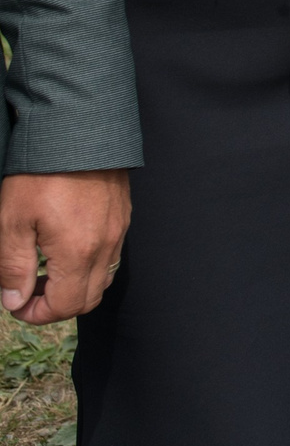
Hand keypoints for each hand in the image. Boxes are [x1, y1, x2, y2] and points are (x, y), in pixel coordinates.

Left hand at [0, 169, 129, 323]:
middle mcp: (105, 246)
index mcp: (78, 252)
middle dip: (56, 305)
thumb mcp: (12, 221)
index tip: (15, 304)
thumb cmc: (41, 173)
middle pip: (88, 300)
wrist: (78, 130)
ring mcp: (118, 231)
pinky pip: (110, 257)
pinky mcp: (122, 217)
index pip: (65, 306)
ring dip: (74, 287)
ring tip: (45, 272)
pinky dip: (88, 267)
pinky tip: (64, 249)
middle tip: (27, 293)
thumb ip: (12, 266)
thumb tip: (14, 299)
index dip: (36, 314)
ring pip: (102, 280)